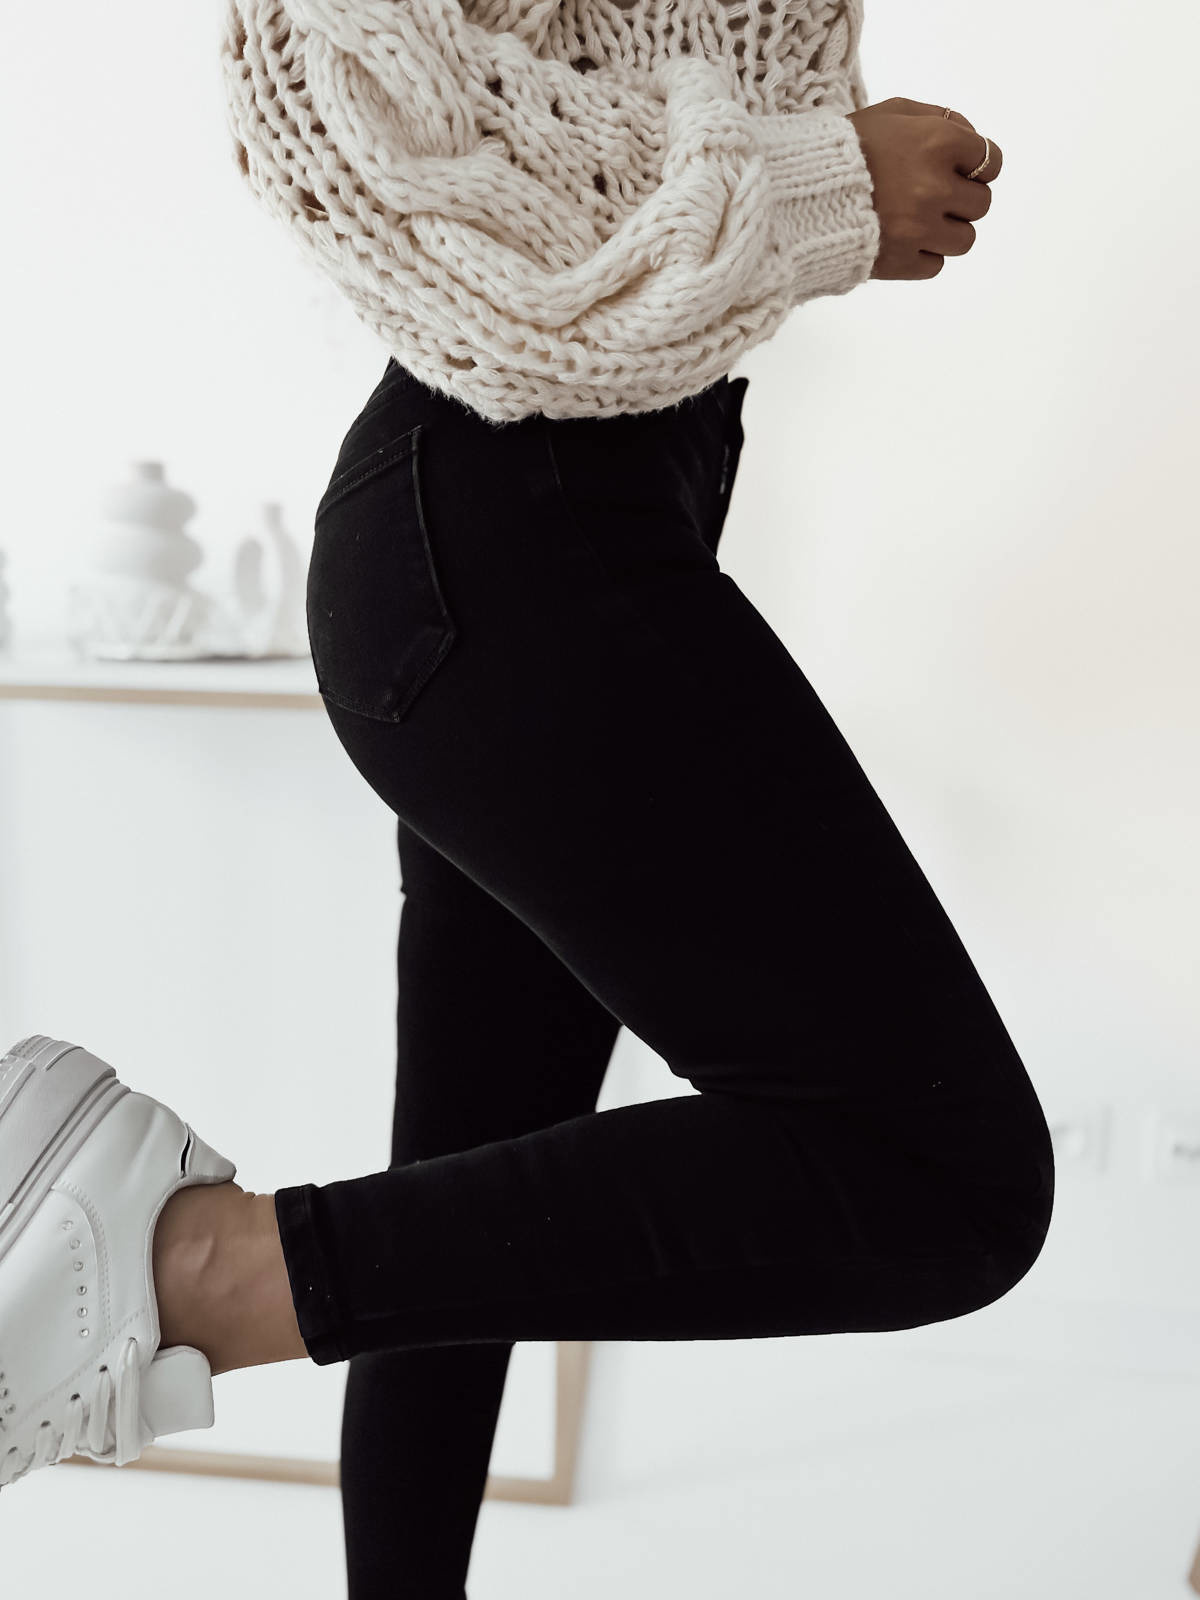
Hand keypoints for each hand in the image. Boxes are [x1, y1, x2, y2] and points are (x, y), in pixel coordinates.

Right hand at [846, 97, 1003, 280]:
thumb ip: (938, 119)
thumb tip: (972, 140)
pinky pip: (935, 265)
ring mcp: (920, 229)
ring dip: (947, 231)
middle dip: (961, 199)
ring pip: (964, 239)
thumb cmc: (845, 147)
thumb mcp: (890, 113)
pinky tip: (902, 241)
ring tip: (918, 222)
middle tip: (931, 195)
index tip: (958, 170)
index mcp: (937, 143)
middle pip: (981, 204)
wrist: (798, 194)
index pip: (991, 162)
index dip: (976, 166)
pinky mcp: (902, 262)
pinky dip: (923, 255)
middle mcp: (935, 187)